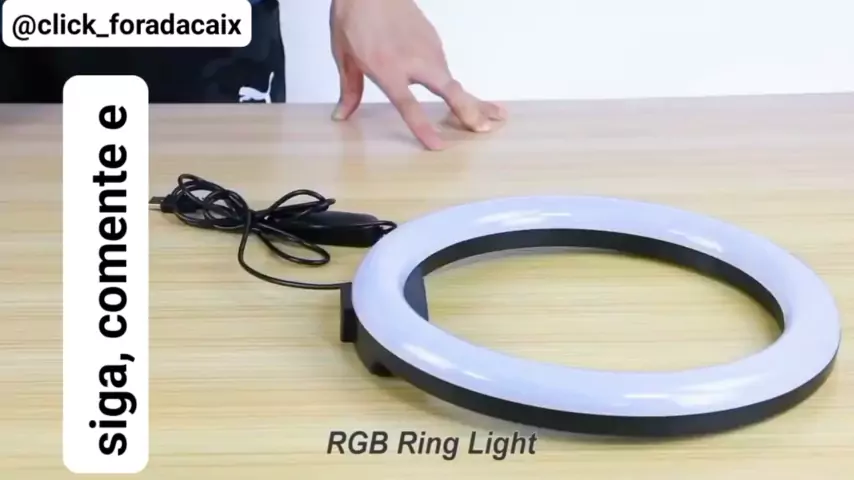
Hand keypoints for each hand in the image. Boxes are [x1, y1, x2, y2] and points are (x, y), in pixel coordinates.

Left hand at [329, 0, 505, 149]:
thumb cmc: (353, 18)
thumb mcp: (344, 56)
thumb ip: (349, 89)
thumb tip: (342, 115)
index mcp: (388, 69)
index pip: (409, 106)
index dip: (424, 128)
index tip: (438, 145)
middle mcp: (414, 60)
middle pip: (449, 89)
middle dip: (468, 110)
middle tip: (484, 129)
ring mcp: (428, 48)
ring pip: (451, 79)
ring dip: (468, 98)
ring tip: (489, 115)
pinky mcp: (433, 39)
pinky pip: (444, 66)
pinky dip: (452, 82)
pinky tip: (458, 94)